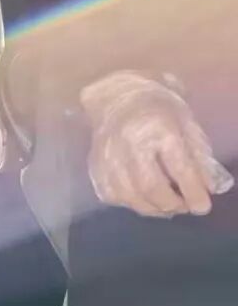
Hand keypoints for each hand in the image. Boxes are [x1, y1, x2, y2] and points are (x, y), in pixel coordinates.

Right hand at [81, 71, 232, 218]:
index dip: (193, 191)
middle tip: (184, 206)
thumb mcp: (186, 123)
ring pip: (130, 197)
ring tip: (167, 206)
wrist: (115, 97)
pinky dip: (131, 203)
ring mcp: (108, 157)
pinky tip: (143, 198)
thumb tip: (210, 187)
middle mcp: (129, 143)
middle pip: (150, 187)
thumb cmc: (157, 108)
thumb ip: (199, 156)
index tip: (202, 207)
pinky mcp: (95, 168)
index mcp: (158, 128)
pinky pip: (113, 196)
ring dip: (153, 208)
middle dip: (172, 204)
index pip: (178, 167)